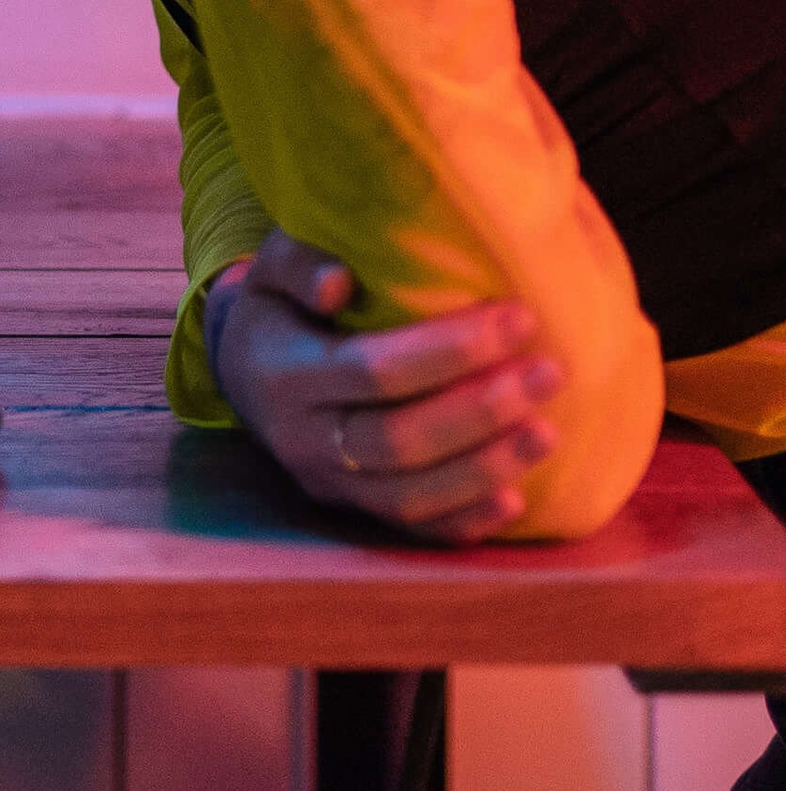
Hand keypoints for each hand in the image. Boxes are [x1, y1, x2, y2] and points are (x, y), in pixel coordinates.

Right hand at [207, 229, 563, 542]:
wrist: (241, 369)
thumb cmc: (277, 304)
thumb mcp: (271, 266)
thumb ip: (298, 262)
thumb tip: (340, 283)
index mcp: (282, 371)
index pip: (374, 370)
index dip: (450, 350)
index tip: (518, 319)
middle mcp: (301, 436)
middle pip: (398, 440)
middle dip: (482, 410)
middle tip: (549, 374)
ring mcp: (326, 481)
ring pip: (410, 493)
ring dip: (486, 467)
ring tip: (549, 432)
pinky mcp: (351, 510)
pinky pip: (412, 528)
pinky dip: (465, 519)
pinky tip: (517, 498)